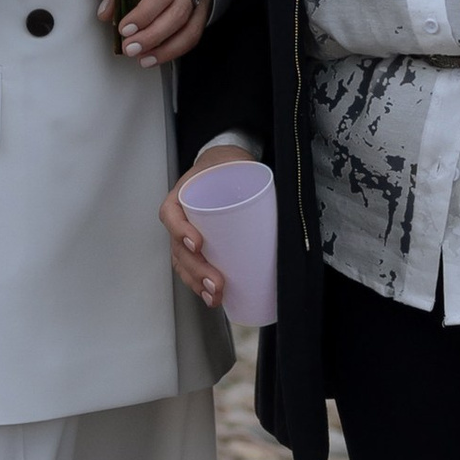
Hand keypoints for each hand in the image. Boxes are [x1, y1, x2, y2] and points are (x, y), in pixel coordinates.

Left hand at [100, 0, 213, 67]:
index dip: (144, 13)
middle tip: (129, 48)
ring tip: (141, 58)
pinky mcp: (206, 8)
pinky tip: (156, 56)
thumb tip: (105, 14)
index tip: (124, 28)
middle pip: (177, 14)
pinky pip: (194, 34)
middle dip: (151, 36)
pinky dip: (174, 49)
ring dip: (164, 49)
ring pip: (189, 29)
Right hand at [163, 139, 261, 305]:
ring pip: (182, 263)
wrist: (224, 163)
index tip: (198, 243)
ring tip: (214, 296)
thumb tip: (288, 209)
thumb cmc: (229, 166)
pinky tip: (211, 296)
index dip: (180, 231)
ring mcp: (185, 232)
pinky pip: (191, 267)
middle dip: (197, 270)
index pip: (172, 214)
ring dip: (197, 282)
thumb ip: (255, 184)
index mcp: (184, 194)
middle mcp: (180, 216)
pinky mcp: (196, 246)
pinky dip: (199, 284)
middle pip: (178, 248)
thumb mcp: (237, 165)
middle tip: (217, 282)